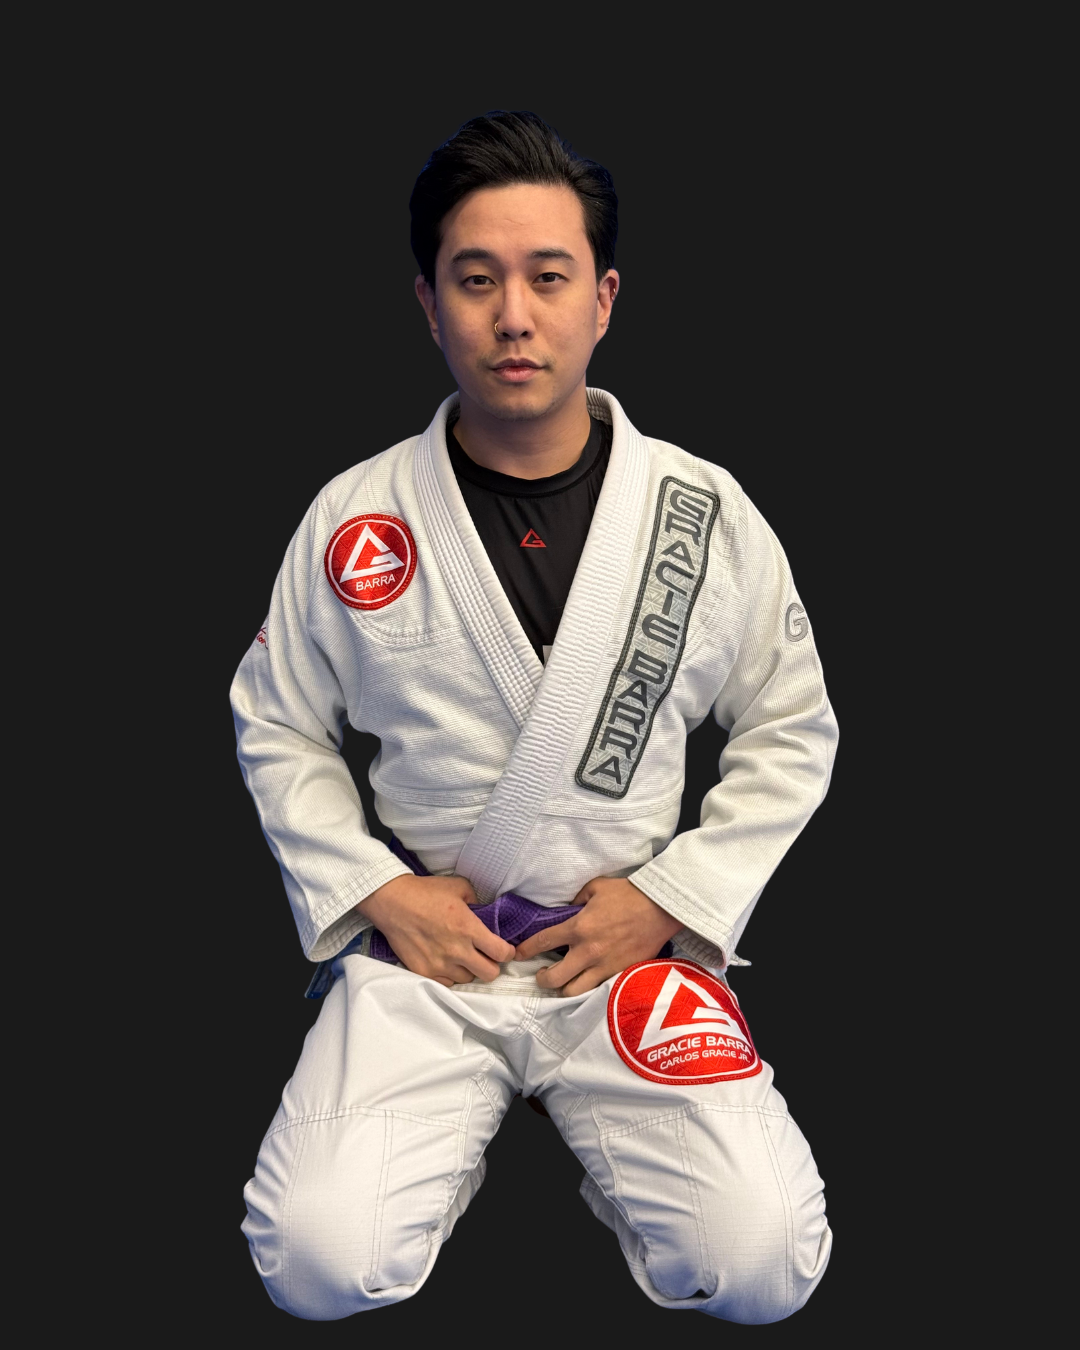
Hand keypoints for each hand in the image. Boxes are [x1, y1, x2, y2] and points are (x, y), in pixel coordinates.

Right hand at [356, 874, 514, 986]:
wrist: (392, 903)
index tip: (505, 949)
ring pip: (468, 979)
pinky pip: (447, 983)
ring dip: (469, 970)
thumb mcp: (458, 887)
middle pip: (489, 974)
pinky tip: (447, 962)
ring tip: (462, 957)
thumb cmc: (425, 892)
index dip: (507, 952)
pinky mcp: (424, 972)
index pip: (501, 953)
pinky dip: (451, 975)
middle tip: (486, 956)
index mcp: (469, 929)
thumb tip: (484, 911)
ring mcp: (440, 964)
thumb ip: (477, 900)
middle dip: (492, 965)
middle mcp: (457, 950)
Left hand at [513, 877, 681, 995]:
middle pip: (554, 978)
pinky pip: (598, 989)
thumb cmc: (628, 894)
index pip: (543, 942)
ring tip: (562, 984)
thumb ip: (576, 898)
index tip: (518, 955)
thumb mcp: (596, 887)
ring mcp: (604, 966)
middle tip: (541, 975)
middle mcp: (587, 951)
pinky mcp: (620, 973)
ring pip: (574, 991)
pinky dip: (588, 988)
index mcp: (578, 927)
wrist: (661, 908)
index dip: (526, 950)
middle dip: (542, 979)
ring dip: (563, 989)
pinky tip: (585, 984)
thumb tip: (566, 907)